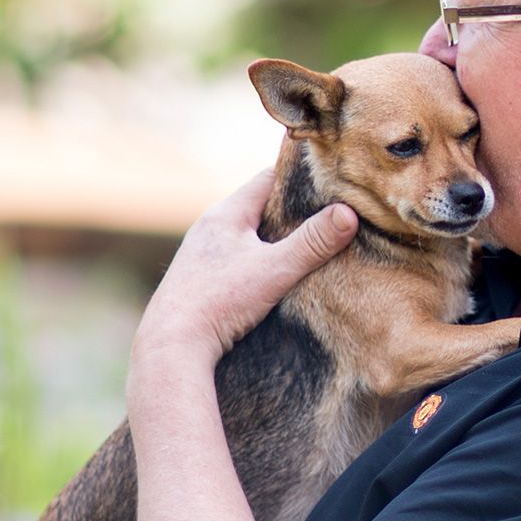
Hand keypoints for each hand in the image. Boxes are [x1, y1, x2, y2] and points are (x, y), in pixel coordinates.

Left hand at [130, 170, 357, 375]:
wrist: (171, 345)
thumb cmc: (220, 301)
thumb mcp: (275, 269)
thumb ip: (313, 242)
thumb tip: (349, 213)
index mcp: (226, 213)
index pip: (269, 178)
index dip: (301, 176)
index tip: (330, 179)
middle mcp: (210, 227)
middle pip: (259, 206)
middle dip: (292, 210)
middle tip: (329, 213)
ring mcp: (202, 254)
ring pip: (247, 234)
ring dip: (273, 238)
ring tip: (307, 245)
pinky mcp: (199, 280)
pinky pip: (236, 258)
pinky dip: (258, 259)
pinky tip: (273, 277)